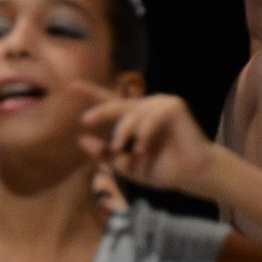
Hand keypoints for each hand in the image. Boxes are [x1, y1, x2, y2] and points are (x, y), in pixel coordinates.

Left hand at [81, 94, 215, 193]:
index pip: (110, 103)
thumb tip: (81, 140)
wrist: (192, 176)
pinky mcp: (174, 105)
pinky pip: (151, 116)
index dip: (91, 93)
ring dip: (124, 132)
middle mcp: (147, 107)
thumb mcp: (127, 166)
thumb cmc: (163, 170)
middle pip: (117, 105)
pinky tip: (143, 148)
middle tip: (86, 121)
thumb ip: (106, 154)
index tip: (69, 86)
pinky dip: (144, 133)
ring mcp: (162, 104)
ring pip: (132, 112)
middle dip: (101, 113)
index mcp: (135, 119)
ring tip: (124, 150)